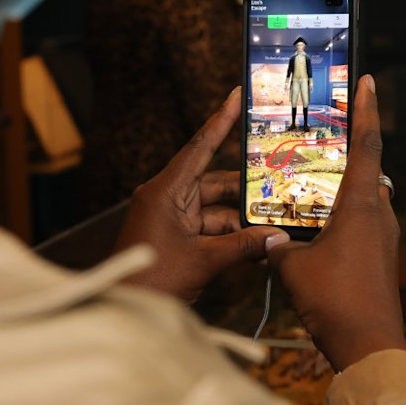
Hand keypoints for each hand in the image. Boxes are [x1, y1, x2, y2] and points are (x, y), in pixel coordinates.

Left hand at [115, 88, 289, 302]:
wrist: (122, 309)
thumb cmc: (151, 280)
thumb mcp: (203, 261)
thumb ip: (243, 246)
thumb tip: (277, 238)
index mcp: (166, 191)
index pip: (199, 147)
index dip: (220, 120)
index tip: (236, 94)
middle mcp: (168, 197)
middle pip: (217, 183)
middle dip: (249, 191)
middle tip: (283, 187)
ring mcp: (171, 217)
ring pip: (218, 210)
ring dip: (244, 222)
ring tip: (277, 228)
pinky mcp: (176, 235)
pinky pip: (211, 229)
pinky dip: (233, 238)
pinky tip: (260, 249)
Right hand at [267, 75, 405, 370]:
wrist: (368, 346)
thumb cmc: (334, 300)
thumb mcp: (293, 267)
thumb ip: (275, 245)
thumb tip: (265, 238)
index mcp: (363, 204)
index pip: (367, 143)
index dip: (367, 108)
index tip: (367, 79)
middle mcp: (379, 213)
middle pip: (365, 168)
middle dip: (343, 149)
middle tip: (319, 132)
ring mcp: (383, 236)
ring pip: (362, 197)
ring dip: (338, 187)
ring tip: (306, 180)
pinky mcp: (380, 255)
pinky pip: (360, 222)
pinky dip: (338, 214)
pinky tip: (312, 224)